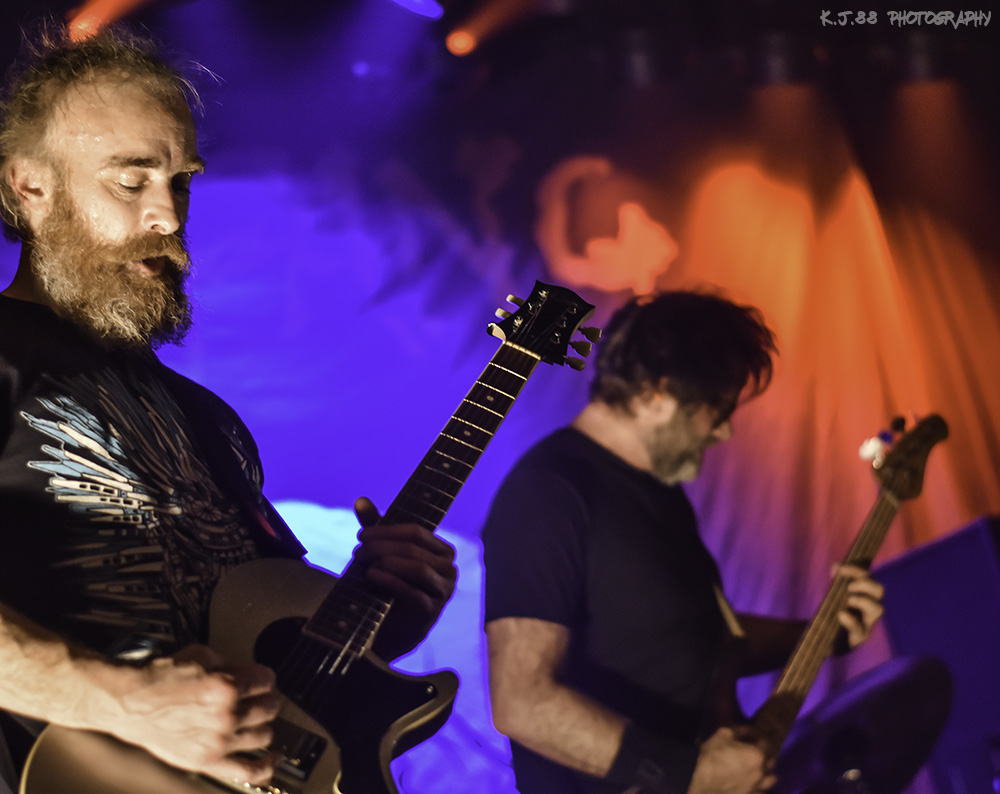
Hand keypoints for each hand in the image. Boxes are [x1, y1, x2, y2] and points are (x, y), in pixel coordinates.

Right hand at [107, 645, 279, 785]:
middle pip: (269, 707)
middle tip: (257, 697)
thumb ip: (233, 665)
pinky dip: (266, 767)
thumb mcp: (203, 656)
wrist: (132, 703)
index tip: (259, 679)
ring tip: (254, 719)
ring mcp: (218, 742)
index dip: (263, 677)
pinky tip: (274, 758)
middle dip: (265, 698)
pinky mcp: (208, 762)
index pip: (267, 681)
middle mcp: (226, 716)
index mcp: (226, 687)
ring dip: (263, 724)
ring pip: (264, 735)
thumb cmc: (163, 678)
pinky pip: (248, 771)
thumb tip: (253, 674)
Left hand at [352, 496, 457, 657]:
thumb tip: (360, 500)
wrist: (392, 629)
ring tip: (363, 563)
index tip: (362, 534)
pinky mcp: (431, 611)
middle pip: (413, 548)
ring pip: (417, 567)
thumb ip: (376, 527)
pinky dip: (389, 580)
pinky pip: (412, 591)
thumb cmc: (391, 584)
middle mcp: (449, 569)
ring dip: (386, 561)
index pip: (416, 531)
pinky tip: (371, 576)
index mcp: (443, 550)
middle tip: (358, 552)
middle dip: (381, 546)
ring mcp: (443, 591)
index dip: (387, 530)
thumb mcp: (385, 553)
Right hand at [687, 726, 774, 793]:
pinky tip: (751, 783)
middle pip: (771, 761)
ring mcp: (759, 787)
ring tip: (758, 769)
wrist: (704, 785)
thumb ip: (738, 730)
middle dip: (764, 754)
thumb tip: (747, 730)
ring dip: (766, 772)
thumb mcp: (723, 735)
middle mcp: (762, 772)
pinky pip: (762, 791)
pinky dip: (759, 786)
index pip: (765, 742)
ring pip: (771, 779)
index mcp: (757, 755)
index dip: (757, 737)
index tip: (750, 735)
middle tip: (754, 751)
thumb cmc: (713, 757)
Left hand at [833, 564, 884, 647]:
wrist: (833, 638)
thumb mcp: (835, 594)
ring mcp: (868, 622)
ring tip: (849, 600)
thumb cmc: (837, 612)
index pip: (867, 576)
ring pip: (878, 609)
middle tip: (850, 587)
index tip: (840, 568)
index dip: (856, 570)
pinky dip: (852, 621)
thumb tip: (835, 565)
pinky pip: (860, 629)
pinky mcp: (861, 636)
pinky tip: (842, 615)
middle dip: (865, 584)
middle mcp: (872, 606)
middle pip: (879, 590)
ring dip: (863, 601)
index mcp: (866, 593)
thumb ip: (836, 580)